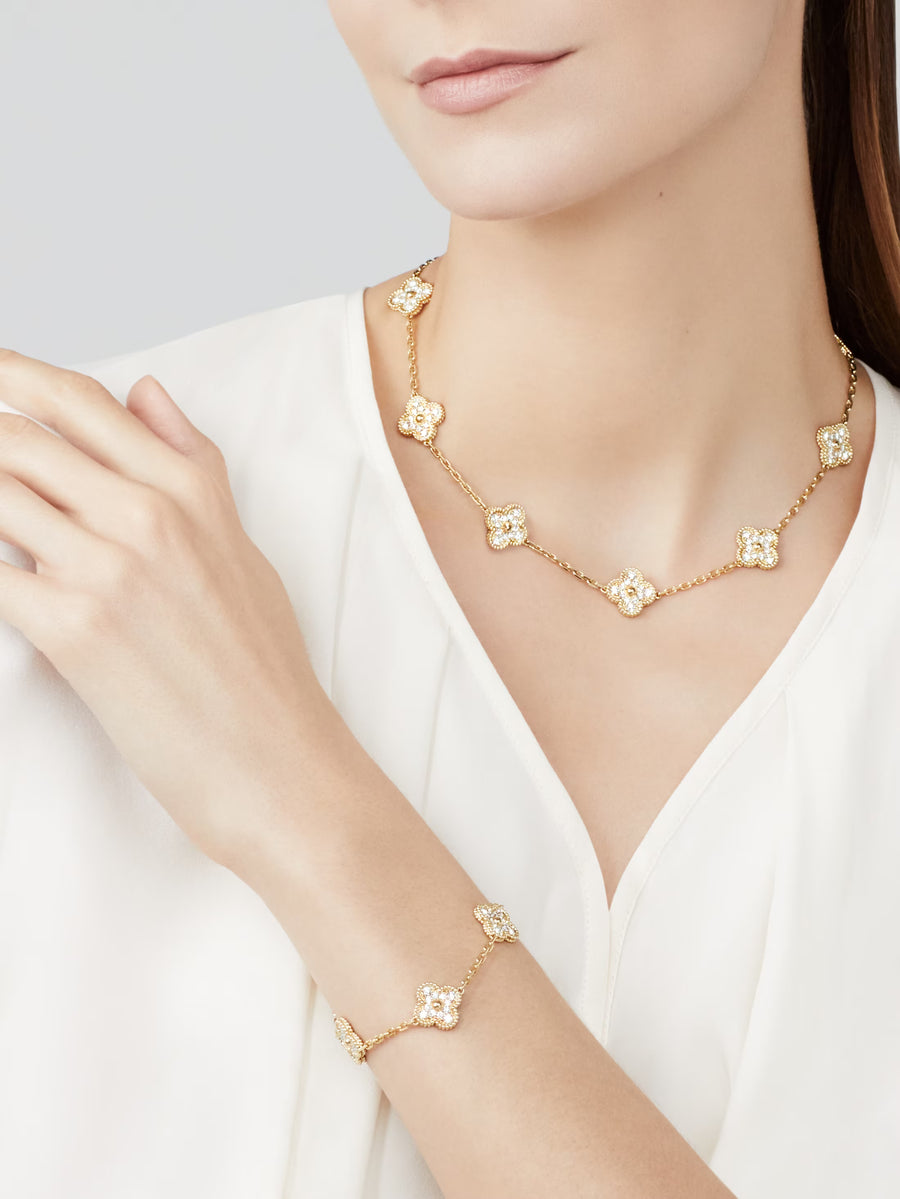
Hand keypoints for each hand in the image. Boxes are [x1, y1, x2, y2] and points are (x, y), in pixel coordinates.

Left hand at [0, 350, 338, 866]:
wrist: (275, 763)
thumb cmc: (263, 668)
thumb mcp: (242, 548)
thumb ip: (192, 463)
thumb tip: (147, 393)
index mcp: (191, 489)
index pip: (80, 401)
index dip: (11, 375)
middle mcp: (149, 513)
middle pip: (16, 438)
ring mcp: (108, 567)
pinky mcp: (71, 629)